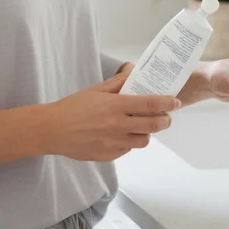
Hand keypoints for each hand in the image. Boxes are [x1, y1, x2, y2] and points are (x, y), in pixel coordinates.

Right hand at [43, 72, 179, 161]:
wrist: (53, 130)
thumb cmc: (73, 107)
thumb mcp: (95, 90)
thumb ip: (117, 84)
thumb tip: (133, 72)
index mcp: (116, 106)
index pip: (151, 104)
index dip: (168, 103)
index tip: (175, 102)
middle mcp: (118, 125)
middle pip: (154, 126)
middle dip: (165, 121)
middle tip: (166, 117)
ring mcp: (114, 143)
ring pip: (143, 141)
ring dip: (147, 133)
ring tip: (142, 127)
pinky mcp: (109, 156)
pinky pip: (127, 150)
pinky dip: (129, 143)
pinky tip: (122, 135)